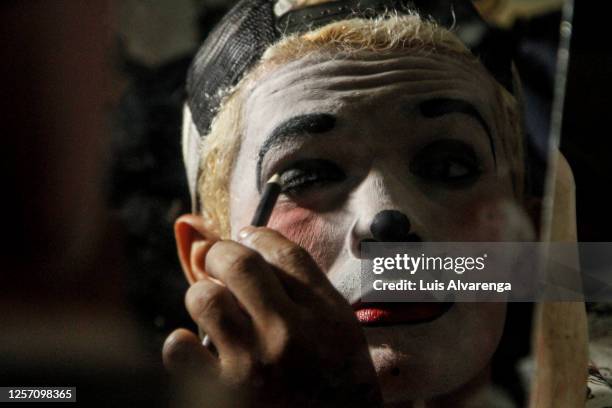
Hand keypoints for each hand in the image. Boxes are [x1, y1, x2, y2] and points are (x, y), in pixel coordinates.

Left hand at [163, 226, 381, 407]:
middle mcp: (289, 335)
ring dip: (202, 295)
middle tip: (219, 261)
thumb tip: (258, 246)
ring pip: (205, 298)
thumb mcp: (341, 328)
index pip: (285, 253)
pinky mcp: (226, 394)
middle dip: (220, 254)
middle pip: (240, 264)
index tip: (248, 236)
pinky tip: (196, 347)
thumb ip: (309, 287)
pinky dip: (181, 344)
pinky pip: (180, 351)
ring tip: (212, 306)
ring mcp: (254, 365)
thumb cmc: (339, 382)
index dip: (259, 235)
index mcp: (324, 315)